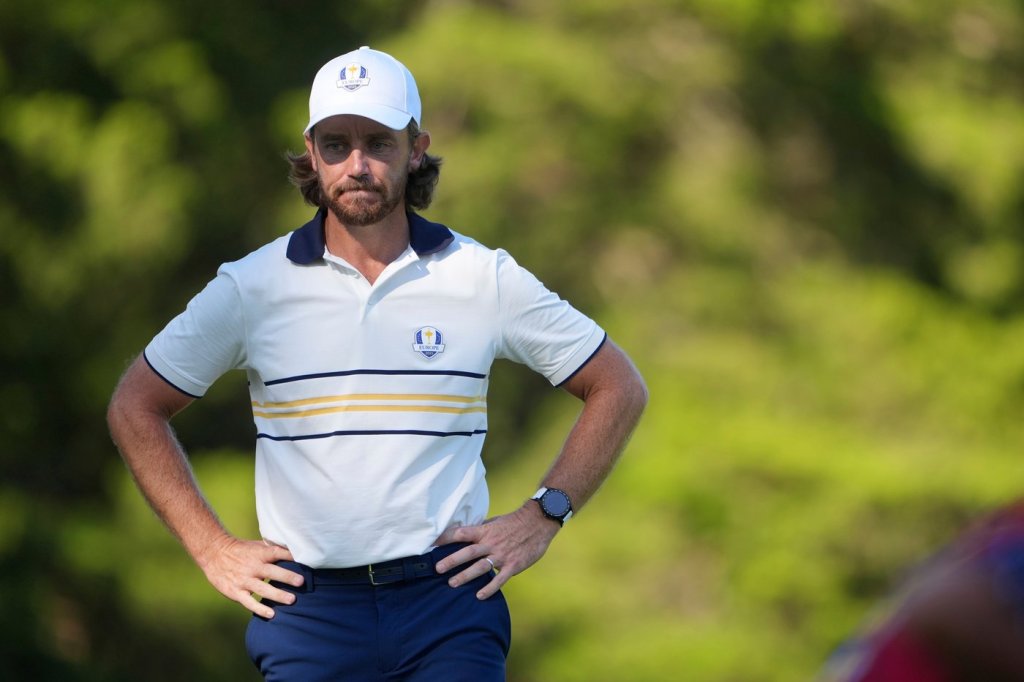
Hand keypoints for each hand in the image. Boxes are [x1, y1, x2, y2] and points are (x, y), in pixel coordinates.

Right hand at [196, 535, 303, 617]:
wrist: (214, 553)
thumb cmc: (242, 550)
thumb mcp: (257, 545)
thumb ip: (273, 549)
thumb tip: (295, 550)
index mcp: (260, 554)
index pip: (278, 553)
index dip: (291, 556)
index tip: (305, 561)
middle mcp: (253, 567)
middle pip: (272, 572)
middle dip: (287, 577)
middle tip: (302, 582)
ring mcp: (244, 580)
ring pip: (263, 589)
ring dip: (278, 595)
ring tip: (292, 600)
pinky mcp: (235, 592)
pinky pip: (249, 602)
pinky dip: (260, 608)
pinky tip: (271, 614)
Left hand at [433, 501, 559, 599]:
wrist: (539, 522)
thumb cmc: (515, 522)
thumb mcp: (495, 522)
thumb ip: (481, 530)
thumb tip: (465, 534)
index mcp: (486, 531)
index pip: (462, 533)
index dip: (447, 538)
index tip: (433, 543)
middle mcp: (491, 543)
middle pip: (468, 552)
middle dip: (451, 560)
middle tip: (437, 569)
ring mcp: (502, 555)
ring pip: (480, 567)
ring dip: (465, 576)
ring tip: (452, 584)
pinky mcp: (513, 565)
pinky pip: (499, 579)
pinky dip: (489, 588)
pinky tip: (479, 596)